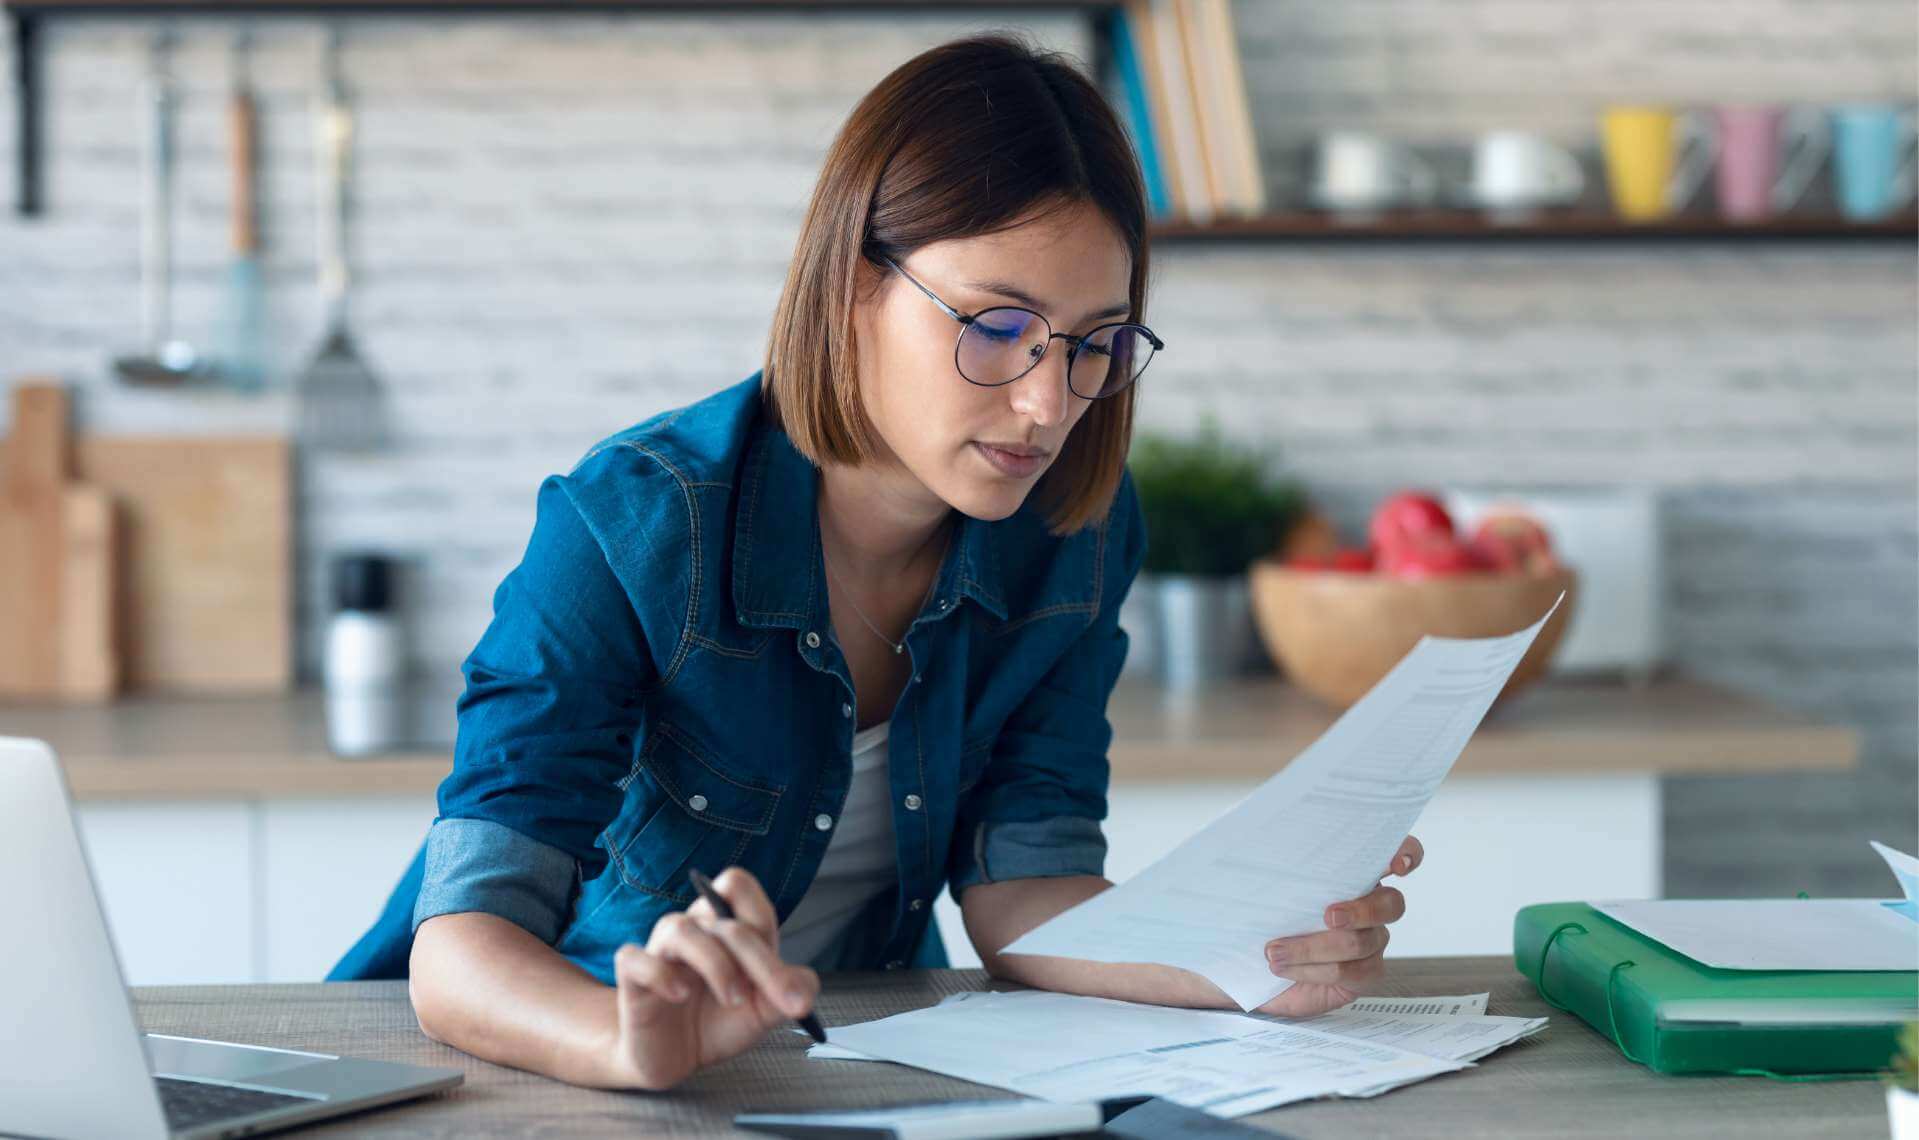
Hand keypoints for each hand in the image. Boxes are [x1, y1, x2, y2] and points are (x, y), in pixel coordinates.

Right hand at [603, 866, 820, 1090]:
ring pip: (679, 928)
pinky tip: (679, 995)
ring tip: (732, 999)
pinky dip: (660, 973)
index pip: (737, 886)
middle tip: (779, 999)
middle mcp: (693, 929)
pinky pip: (634, 958)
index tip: (781, 971)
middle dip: (759, 961)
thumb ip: (788, 993)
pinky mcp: (633, 979)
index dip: (762, 918)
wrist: (676, 1060)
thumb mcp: (763, 1012)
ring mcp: (660, 951)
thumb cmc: (718, 1023)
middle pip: (723, 919)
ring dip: (714, 963)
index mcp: (724, 926)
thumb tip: (806, 987)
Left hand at [1252, 835, 1422, 1018]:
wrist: (1251, 964)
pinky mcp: (1365, 973)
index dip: (1407, 854)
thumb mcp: (1267, 885)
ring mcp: (1372, 940)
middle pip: (1391, 903)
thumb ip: (1283, 866)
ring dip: (1311, 947)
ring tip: (1274, 951)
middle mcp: (1371, 905)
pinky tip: (1285, 968)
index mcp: (1354, 873)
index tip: (1396, 865)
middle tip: (1328, 916)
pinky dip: (1314, 970)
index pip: (1397, 853)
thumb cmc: (1263, 916)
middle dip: (1360, 910)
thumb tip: (1271, 842)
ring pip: (1360, 942)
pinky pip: (1352, 972)